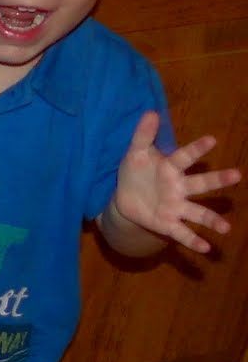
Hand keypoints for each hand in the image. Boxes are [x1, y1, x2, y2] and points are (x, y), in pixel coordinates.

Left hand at [110, 112, 240, 253]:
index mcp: (170, 168)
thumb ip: (143, 135)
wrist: (125, 200)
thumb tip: (151, 112)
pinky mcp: (167, 224)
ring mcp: (175, 207)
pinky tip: (206, 249)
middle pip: (200, 184)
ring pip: (197, 213)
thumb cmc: (136, 172)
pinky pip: (182, 233)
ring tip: (226, 228)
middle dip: (217, 181)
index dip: (196, 149)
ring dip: (212, 220)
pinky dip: (193, 241)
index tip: (212, 140)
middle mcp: (179, 188)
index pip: (184, 157)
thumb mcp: (135, 153)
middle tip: (237, 175)